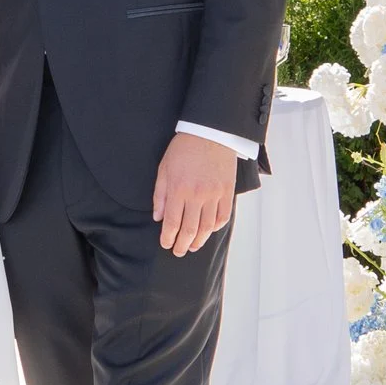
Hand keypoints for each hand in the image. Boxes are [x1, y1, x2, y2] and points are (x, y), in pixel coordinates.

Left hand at [152, 132, 235, 256]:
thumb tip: (158, 218)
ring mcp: (214, 194)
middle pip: (190, 229)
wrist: (210, 133)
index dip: (168, 238)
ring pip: (207, 227)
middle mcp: (197, 195)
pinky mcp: (227, 192)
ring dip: (199, 240)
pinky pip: (223, 216)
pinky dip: (216, 227)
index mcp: (178, 189)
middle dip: (182, 244)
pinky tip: (209, 231)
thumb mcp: (164, 169)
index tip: (166, 244)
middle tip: (178, 251)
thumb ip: (160, 195)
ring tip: (193, 246)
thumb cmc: (183, 149)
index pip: (172, 222)